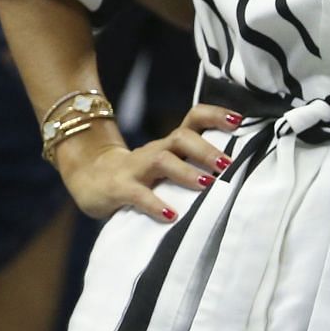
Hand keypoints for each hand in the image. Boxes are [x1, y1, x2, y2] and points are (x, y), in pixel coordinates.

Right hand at [53, 103, 241, 222]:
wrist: (89, 179)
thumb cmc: (141, 174)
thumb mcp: (167, 163)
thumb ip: (193, 163)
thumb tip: (239, 171)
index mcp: (170, 143)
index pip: (194, 117)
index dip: (216, 115)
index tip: (240, 121)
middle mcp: (155, 150)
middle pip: (181, 137)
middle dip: (206, 150)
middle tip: (229, 164)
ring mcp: (135, 168)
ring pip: (162, 160)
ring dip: (187, 172)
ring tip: (207, 185)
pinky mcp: (118, 188)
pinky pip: (137, 194)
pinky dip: (156, 204)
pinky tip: (172, 215)